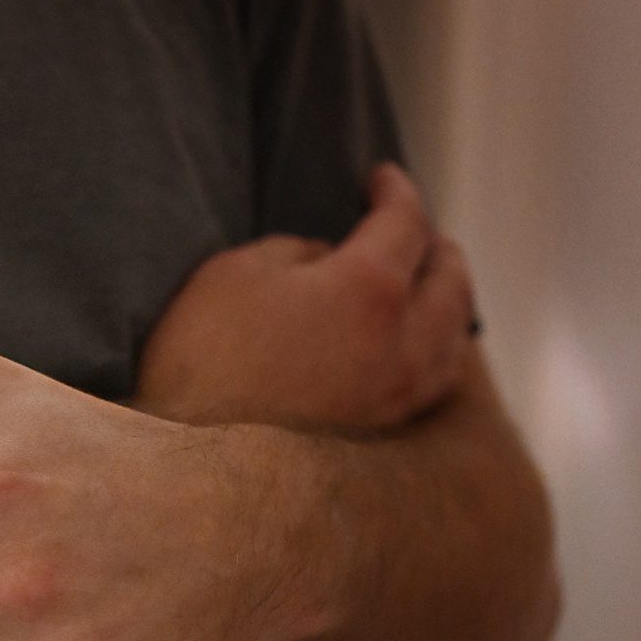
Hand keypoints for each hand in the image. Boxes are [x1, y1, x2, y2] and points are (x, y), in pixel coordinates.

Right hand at [136, 164, 475, 432]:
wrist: (186, 462)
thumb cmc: (200, 359)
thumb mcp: (235, 273)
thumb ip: (297, 252)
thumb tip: (328, 263)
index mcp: (369, 289)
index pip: (405, 222)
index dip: (394, 191)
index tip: (380, 178)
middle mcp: (403, 343)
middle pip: (451, 279)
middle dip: (434, 245)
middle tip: (415, 230)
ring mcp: (399, 395)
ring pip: (454, 336)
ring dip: (446, 300)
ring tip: (427, 287)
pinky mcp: (383, 432)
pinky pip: (434, 379)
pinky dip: (436, 349)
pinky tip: (416, 345)